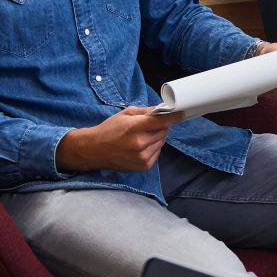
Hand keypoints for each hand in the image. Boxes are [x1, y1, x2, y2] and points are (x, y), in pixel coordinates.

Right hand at [57, 104, 183, 172]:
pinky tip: (139, 147)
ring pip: (162, 142)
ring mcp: (142, 157)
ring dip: (156, 138)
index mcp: (135, 127)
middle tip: (148, 126)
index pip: (162, 121)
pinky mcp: (143, 166)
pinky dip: (152, 148)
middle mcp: (140, 143)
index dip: (173, 117)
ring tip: (141, 137)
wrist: (94, 150)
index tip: (181, 113)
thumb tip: (162, 109)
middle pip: (164, 132)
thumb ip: (146, 112)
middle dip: (160, 127)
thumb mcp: (125, 114)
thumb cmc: (109, 129)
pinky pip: (157, 153)